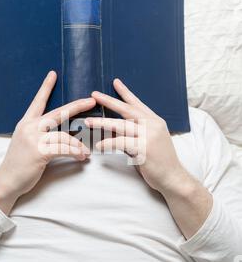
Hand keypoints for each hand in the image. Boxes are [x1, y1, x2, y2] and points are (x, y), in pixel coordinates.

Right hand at [0, 71, 95, 213]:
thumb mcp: (26, 144)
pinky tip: (82, 157)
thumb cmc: (19, 164)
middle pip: (58, 112)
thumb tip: (62, 132)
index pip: (38, 101)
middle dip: (76, 106)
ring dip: (78, 144)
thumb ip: (40, 134)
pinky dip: (76, 152)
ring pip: (64, 135)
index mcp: (26, 123)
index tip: (53, 74)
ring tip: (86, 151)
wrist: (6, 181)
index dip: (46, 87)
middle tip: (91, 100)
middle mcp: (29, 127)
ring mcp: (33, 138)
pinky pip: (64, 148)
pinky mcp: (38, 151)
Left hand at [85, 78, 190, 194]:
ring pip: (121, 125)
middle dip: (109, 101)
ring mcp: (149, 136)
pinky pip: (120, 142)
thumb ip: (134, 134)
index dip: (126, 93)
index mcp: (155, 121)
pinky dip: (108, 143)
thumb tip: (115, 131)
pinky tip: (99, 146)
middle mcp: (153, 125)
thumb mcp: (149, 142)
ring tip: (88, 121)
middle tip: (94, 95)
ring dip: (102, 123)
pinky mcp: (144, 148)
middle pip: (127, 110)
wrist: (173, 178)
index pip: (138, 104)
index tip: (115, 82)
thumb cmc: (160, 162)